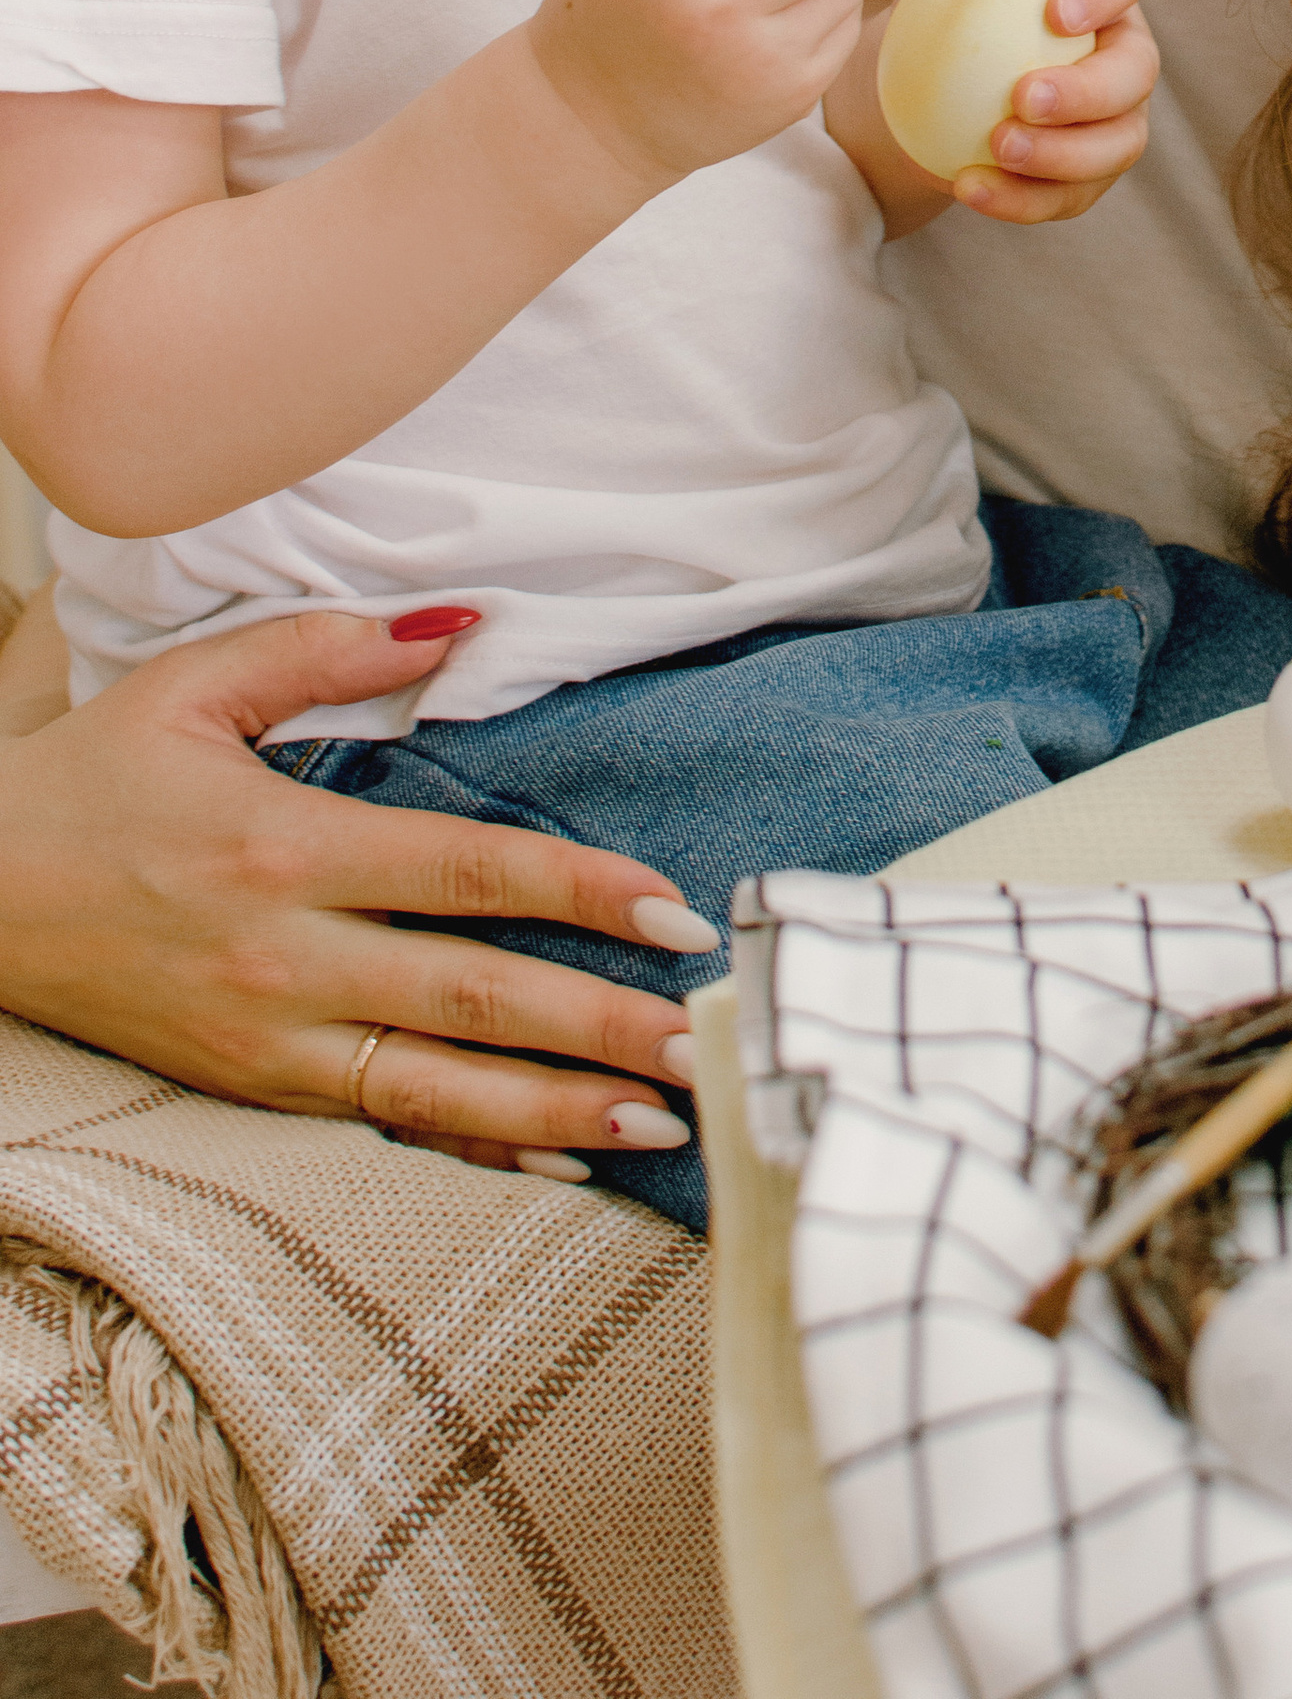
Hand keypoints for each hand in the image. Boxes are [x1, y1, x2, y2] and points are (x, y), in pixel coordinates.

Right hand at [0, 610, 705, 1170]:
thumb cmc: (92, 779)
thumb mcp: (194, 685)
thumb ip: (330, 649)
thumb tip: (461, 620)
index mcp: (285, 848)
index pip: (465, 872)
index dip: (575, 889)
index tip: (667, 907)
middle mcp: (285, 959)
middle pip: (472, 996)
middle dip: (599, 1018)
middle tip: (707, 1033)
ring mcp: (268, 1042)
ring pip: (438, 1087)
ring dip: (559, 1108)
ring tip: (662, 1115)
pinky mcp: (250, 1090)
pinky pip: (384, 1127)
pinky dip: (476, 1149)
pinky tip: (559, 1162)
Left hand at [828, 0, 1158, 234]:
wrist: (904, 103)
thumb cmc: (935, 21)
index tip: (1054, 11)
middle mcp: (1117, 54)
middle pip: (1137, 72)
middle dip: (1092, 90)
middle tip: (1024, 97)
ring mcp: (1108, 122)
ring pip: (1118, 143)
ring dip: (1064, 154)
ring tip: (996, 148)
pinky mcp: (1081, 180)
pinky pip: (1070, 198)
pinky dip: (1024, 199)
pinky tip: (970, 188)